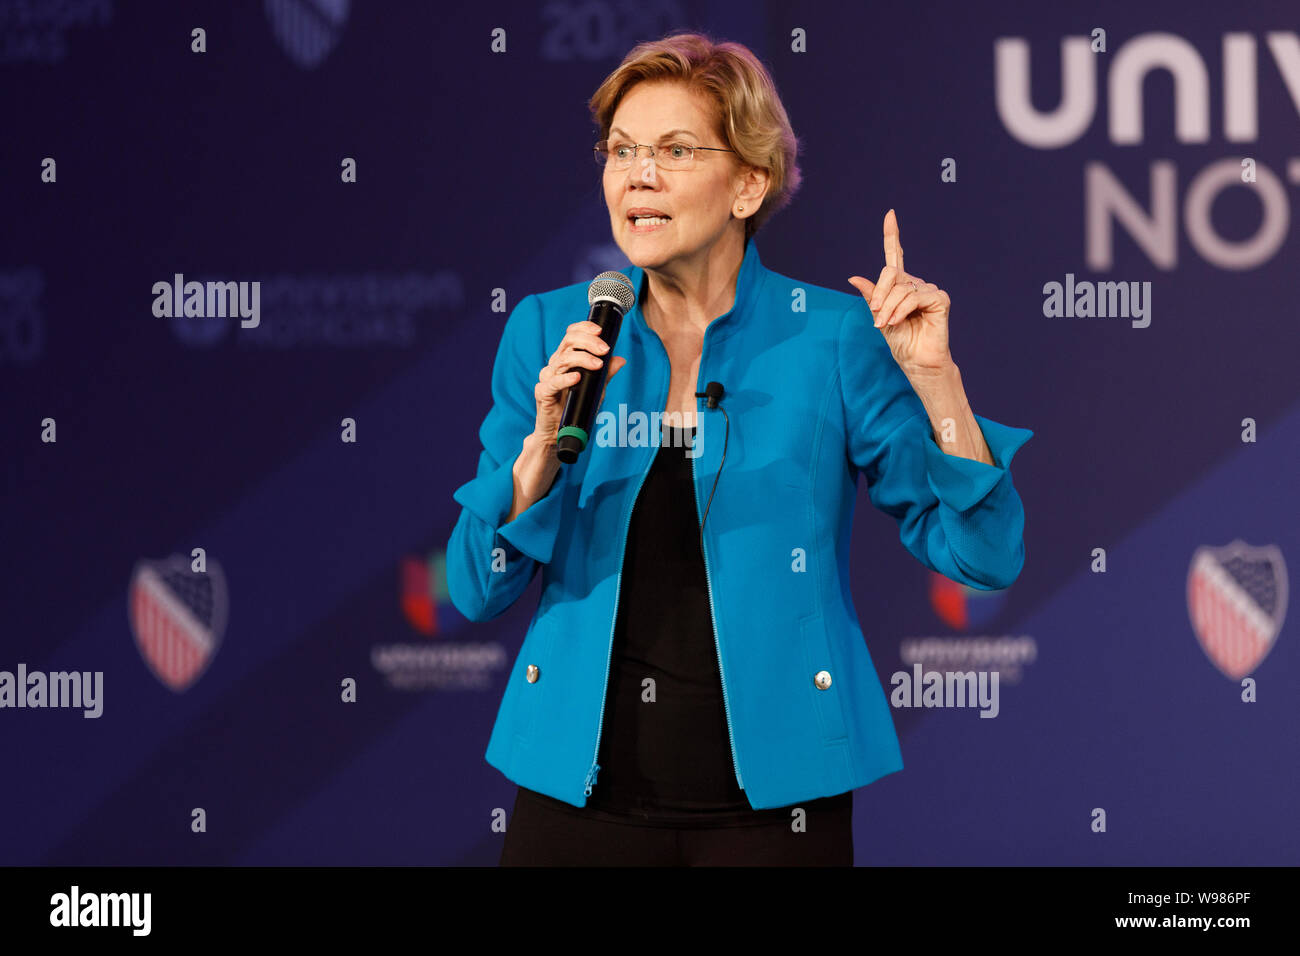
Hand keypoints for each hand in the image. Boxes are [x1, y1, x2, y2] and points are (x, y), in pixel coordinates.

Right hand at [533, 319, 626, 446]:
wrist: (559, 431)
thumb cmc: (576, 407)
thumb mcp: (596, 388)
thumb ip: (606, 373)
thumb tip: (620, 360)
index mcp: (565, 358)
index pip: (571, 334)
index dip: (584, 328)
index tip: (601, 331)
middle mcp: (555, 364)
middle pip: (568, 342)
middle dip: (588, 342)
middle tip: (605, 349)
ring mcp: (547, 377)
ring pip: (562, 359)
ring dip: (582, 358)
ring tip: (598, 364)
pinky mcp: (542, 393)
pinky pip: (553, 382)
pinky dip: (565, 379)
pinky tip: (577, 377)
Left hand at [847, 209, 952, 375]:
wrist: (915, 361)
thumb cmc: (900, 341)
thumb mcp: (878, 316)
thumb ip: (870, 296)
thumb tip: (853, 278)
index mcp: (900, 286)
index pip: (896, 255)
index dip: (892, 235)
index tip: (890, 215)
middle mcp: (915, 283)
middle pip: (890, 273)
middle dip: (879, 295)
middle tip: (875, 316)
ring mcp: (928, 289)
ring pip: (900, 288)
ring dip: (888, 308)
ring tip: (886, 324)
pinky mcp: (939, 298)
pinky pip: (913, 297)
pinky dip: (901, 310)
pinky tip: (897, 322)